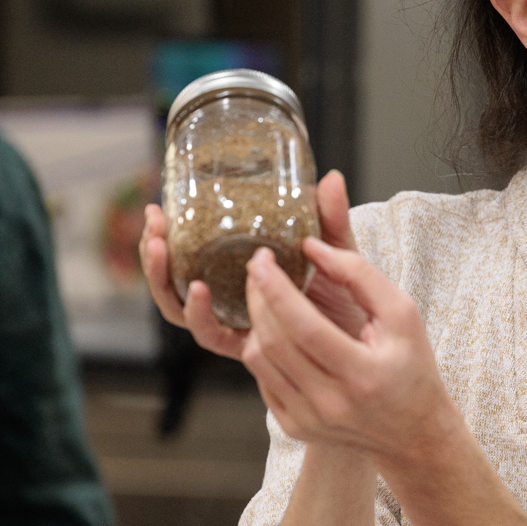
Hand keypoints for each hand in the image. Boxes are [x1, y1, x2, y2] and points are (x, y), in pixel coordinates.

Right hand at [139, 170, 366, 360]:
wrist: (374, 344)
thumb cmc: (351, 297)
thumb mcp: (337, 250)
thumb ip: (330, 219)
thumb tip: (332, 178)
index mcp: (242, 275)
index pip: (190, 256)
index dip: (166, 236)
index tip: (157, 209)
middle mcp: (233, 302)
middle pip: (176, 283)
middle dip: (155, 257)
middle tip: (153, 227)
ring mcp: (238, 325)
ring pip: (183, 309)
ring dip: (165, 280)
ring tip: (161, 249)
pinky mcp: (250, 347)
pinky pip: (214, 336)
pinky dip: (200, 315)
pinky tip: (199, 291)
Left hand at [241, 228, 458, 466]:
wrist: (413, 432)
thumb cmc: (411, 365)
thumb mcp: (403, 313)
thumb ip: (360, 275)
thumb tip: (312, 247)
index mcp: (362, 374)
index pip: (303, 327)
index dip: (276, 289)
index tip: (260, 259)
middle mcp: (331, 403)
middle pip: (274, 342)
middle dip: (257, 297)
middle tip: (257, 268)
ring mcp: (309, 420)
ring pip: (259, 361)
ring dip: (255, 321)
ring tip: (265, 296)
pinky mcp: (294, 428)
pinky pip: (262, 380)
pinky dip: (264, 349)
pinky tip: (278, 331)